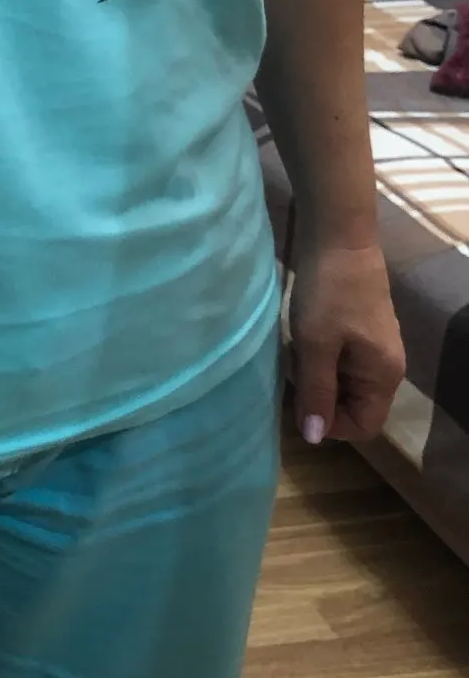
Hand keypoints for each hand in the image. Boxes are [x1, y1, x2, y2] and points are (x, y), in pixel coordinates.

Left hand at [288, 239, 404, 445]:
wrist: (338, 239)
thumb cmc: (328, 294)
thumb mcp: (315, 347)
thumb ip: (316, 393)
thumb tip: (315, 439)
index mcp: (384, 376)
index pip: (363, 426)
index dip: (330, 425)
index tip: (299, 401)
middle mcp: (385, 367)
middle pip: (352, 406)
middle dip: (318, 397)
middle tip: (293, 371)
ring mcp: (372, 348)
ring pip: (340, 383)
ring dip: (314, 376)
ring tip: (294, 351)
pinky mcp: (357, 331)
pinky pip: (336, 361)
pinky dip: (316, 357)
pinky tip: (299, 338)